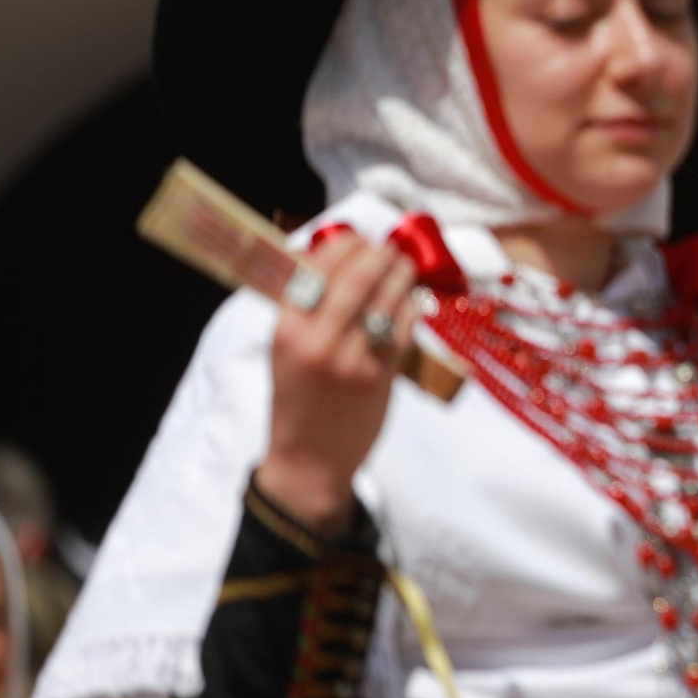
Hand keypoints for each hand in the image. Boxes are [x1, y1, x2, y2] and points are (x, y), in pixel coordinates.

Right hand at [255, 234, 420, 537]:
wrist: (309, 459)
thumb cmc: (297, 400)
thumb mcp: (286, 351)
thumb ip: (306, 311)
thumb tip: (336, 262)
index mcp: (286, 330)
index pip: (316, 269)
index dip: (343, 246)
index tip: (357, 239)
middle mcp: (318, 341)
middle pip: (358, 277)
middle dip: (379, 255)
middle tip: (389, 249)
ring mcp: (353, 359)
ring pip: (388, 300)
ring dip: (402, 276)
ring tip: (405, 267)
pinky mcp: (382, 376)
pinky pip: (404, 330)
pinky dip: (410, 310)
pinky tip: (410, 302)